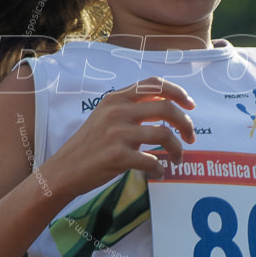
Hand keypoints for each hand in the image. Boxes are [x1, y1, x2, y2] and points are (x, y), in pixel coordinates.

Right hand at [42, 77, 195, 200]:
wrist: (64, 169)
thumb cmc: (90, 144)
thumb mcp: (105, 115)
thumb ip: (130, 107)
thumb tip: (165, 104)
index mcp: (115, 98)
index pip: (154, 84)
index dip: (177, 91)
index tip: (191, 104)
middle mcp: (117, 112)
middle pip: (166, 108)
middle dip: (186, 123)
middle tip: (191, 137)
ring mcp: (117, 134)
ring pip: (164, 134)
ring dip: (178, 148)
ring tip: (179, 158)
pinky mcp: (117, 156)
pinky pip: (152, 161)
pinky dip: (161, 168)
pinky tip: (159, 172)